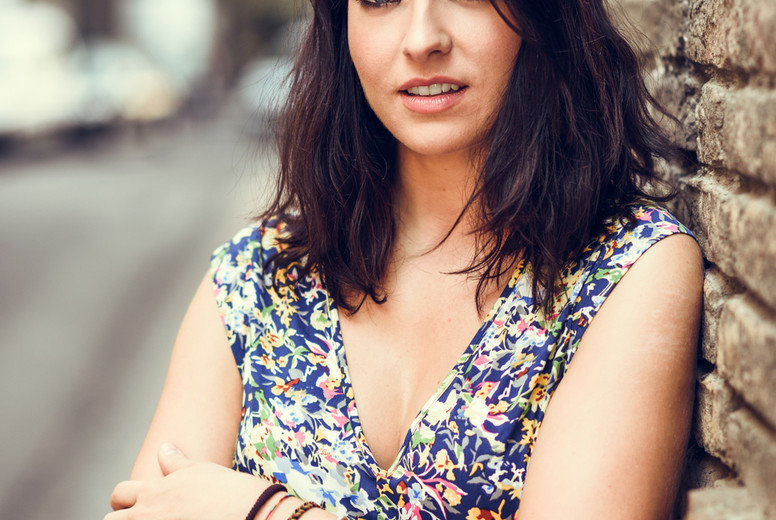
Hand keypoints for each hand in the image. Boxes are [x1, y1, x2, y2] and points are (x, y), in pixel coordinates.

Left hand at [106, 443, 269, 519]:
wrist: (249, 515)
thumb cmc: (226, 490)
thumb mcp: (199, 471)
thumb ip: (175, 462)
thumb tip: (163, 448)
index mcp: (153, 492)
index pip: (120, 493)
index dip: (124, 499)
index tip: (136, 504)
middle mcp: (148, 515)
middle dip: (122, 519)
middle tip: (144, 517)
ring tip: (161, 519)